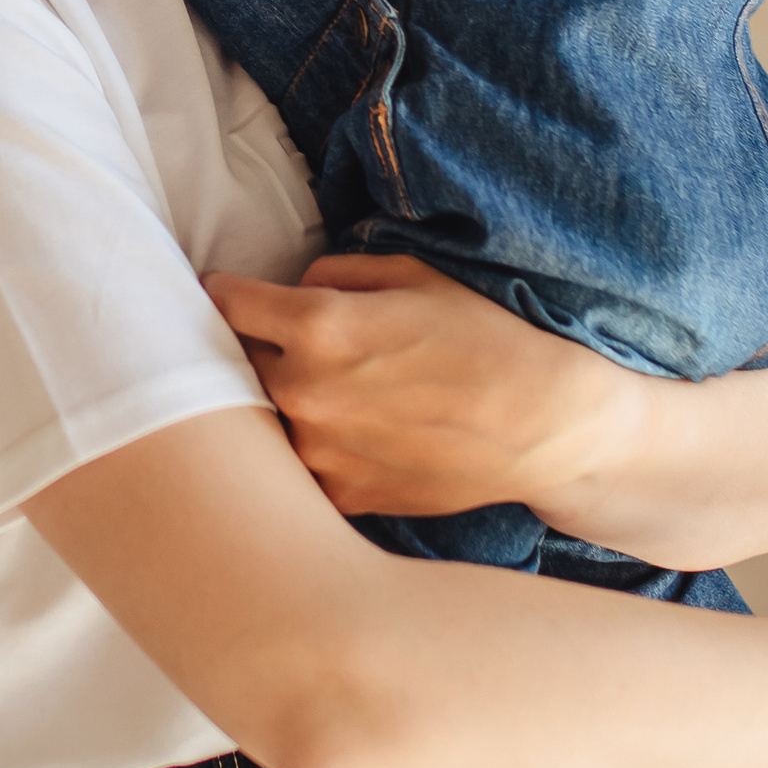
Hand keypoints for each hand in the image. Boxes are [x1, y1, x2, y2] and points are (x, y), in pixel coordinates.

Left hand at [203, 255, 618, 518]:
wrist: (542, 426)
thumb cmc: (484, 338)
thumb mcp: (414, 275)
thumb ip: (336, 272)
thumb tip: (295, 287)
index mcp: (318, 328)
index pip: (226, 303)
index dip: (224, 292)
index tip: (227, 293)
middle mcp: (305, 393)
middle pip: (232, 364)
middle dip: (247, 348)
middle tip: (273, 341)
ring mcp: (319, 453)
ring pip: (260, 420)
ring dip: (273, 403)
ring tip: (316, 391)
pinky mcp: (341, 496)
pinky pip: (296, 467)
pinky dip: (307, 449)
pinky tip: (341, 435)